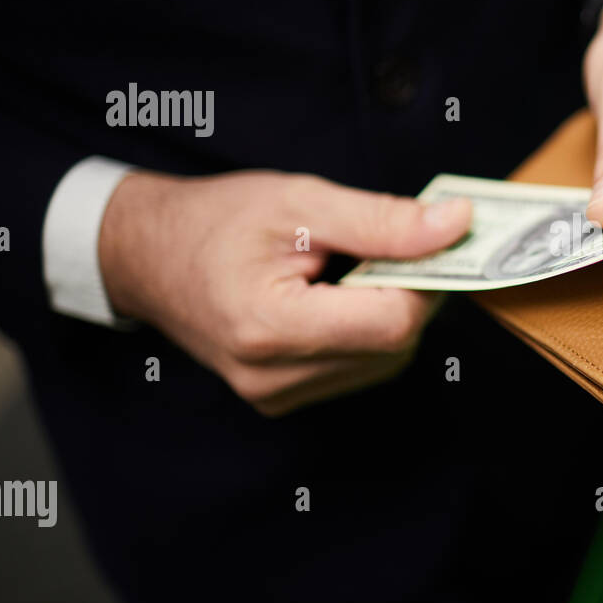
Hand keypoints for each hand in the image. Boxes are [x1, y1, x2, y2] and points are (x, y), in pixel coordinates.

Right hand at [98, 170, 470, 415]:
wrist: (145, 256)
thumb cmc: (214, 221)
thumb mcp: (300, 202)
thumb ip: (383, 220)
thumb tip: (457, 224)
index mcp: (271, 329)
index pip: (392, 323)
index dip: (425, 280)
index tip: (430, 240)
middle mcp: (273, 379)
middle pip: (394, 347)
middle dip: (410, 295)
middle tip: (394, 247)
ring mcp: (276, 398)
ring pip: (383, 363)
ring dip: (390, 314)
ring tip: (354, 269)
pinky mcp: (282, 400)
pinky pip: (358, 370)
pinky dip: (367, 331)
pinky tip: (340, 297)